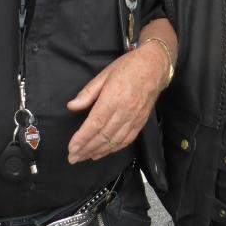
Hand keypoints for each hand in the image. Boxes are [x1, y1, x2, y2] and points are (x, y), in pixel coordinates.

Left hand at [66, 41, 165, 163]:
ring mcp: (134, 119)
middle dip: (86, 149)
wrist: (154, 67)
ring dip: (98, 152)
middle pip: (103, 136)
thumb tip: (72, 106)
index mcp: (113, 98)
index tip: (71, 148)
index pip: (95, 124)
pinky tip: (103, 152)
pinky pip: (126, 140)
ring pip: (114, 141)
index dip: (82, 138)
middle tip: (73, 158)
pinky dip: (113, 149)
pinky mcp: (141, 122)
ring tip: (84, 157)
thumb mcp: (104, 75)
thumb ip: (88, 92)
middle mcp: (124, 112)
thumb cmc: (128, 67)